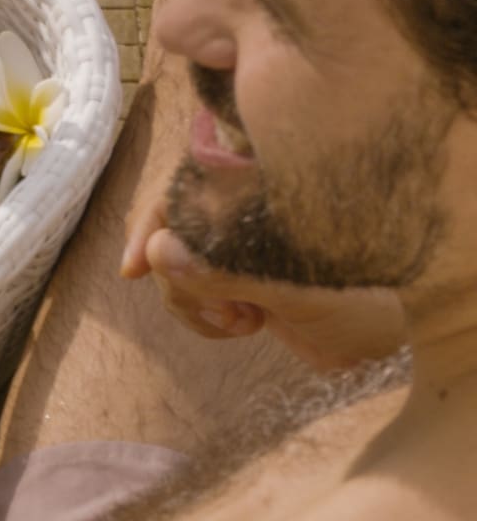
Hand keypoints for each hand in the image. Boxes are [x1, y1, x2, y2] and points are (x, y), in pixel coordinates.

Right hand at [121, 193, 406, 372]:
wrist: (386, 335)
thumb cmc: (364, 297)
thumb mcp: (301, 284)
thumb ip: (230, 266)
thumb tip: (158, 254)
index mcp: (254, 187)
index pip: (183, 185)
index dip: (151, 221)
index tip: (133, 269)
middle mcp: (234, 205)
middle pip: (166, 230)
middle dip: (181, 278)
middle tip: (228, 314)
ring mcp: (230, 242)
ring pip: (170, 265)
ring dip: (194, 301)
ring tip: (244, 322)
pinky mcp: (229, 275)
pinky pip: (186, 290)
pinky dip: (202, 314)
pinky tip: (243, 324)